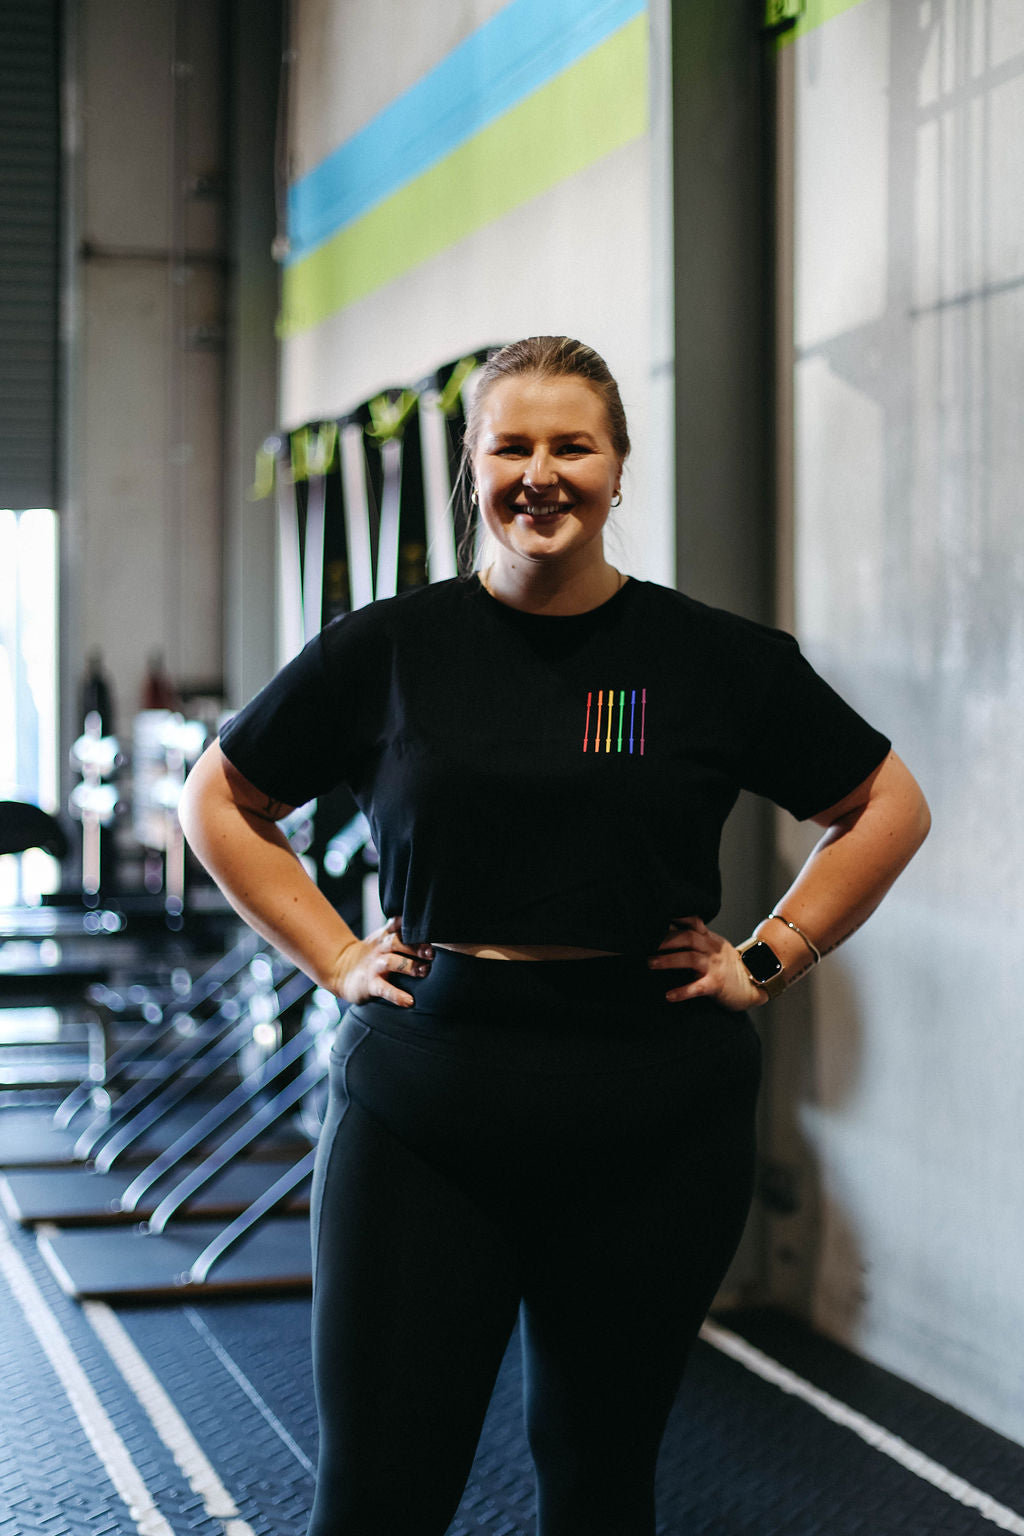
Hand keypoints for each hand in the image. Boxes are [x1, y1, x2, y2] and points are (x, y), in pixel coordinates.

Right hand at [331, 916, 432, 1007]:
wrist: (340, 969)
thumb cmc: (373, 954)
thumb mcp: (383, 938)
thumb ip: (403, 933)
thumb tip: (434, 931)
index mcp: (385, 936)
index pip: (398, 924)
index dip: (411, 924)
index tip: (429, 928)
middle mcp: (380, 948)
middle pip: (397, 942)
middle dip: (415, 946)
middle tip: (432, 953)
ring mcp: (374, 966)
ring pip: (391, 962)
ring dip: (409, 966)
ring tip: (424, 971)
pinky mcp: (370, 984)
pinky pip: (383, 989)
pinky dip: (396, 995)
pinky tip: (409, 1001)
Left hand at [648, 916, 766, 1010]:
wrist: (754, 983)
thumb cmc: (727, 967)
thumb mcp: (713, 947)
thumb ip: (695, 939)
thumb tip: (666, 932)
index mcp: (709, 938)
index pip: (692, 922)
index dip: (674, 918)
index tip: (653, 918)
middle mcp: (712, 949)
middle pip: (688, 937)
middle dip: (665, 939)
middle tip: (644, 943)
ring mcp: (715, 966)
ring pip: (690, 958)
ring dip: (668, 960)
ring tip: (650, 963)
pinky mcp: (717, 985)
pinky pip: (698, 987)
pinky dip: (682, 991)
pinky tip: (668, 996)